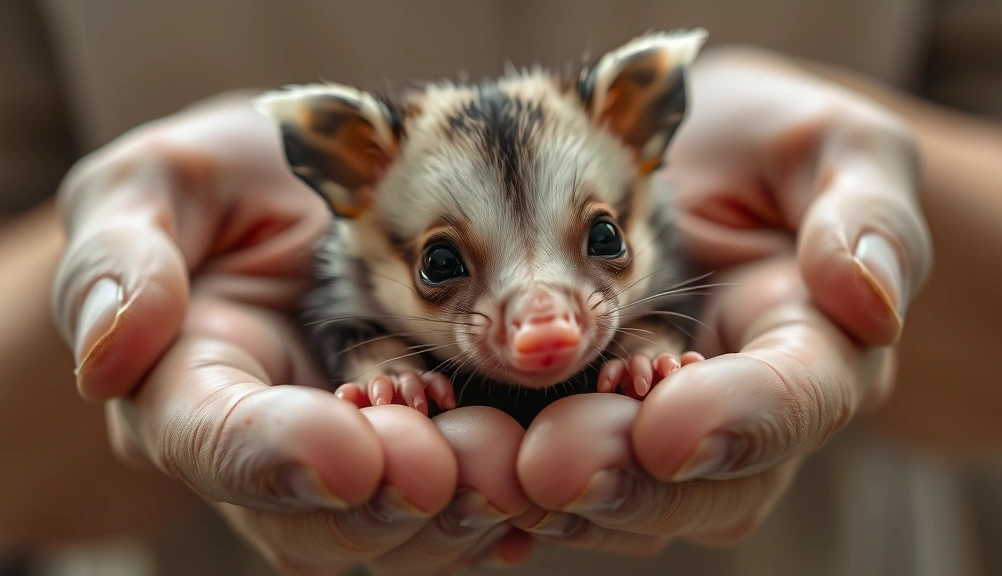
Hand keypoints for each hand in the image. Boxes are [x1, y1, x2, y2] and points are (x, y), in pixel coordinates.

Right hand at [50, 97, 530, 573]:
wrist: (297, 198)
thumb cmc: (217, 186)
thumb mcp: (151, 187)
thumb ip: (121, 258)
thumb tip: (111, 349)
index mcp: (186, 389)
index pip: (215, 444)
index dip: (278, 459)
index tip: (355, 452)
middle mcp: (264, 451)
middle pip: (316, 522)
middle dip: (393, 504)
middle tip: (466, 465)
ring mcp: (343, 462)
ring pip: (392, 536)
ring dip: (459, 515)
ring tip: (517, 467)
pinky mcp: (413, 453)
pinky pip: (451, 511)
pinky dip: (498, 507)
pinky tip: (538, 488)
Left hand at [516, 47, 930, 548]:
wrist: (701, 168)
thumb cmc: (773, 148)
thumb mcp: (838, 147)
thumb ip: (866, 213)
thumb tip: (866, 299)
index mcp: (818, 347)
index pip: (798, 402)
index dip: (741, 421)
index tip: (668, 424)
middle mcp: (745, 413)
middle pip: (705, 483)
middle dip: (626, 479)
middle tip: (546, 463)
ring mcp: (665, 426)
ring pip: (627, 499)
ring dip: (553, 493)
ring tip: (484, 462)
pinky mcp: (592, 422)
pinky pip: (558, 474)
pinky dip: (508, 474)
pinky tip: (455, 452)